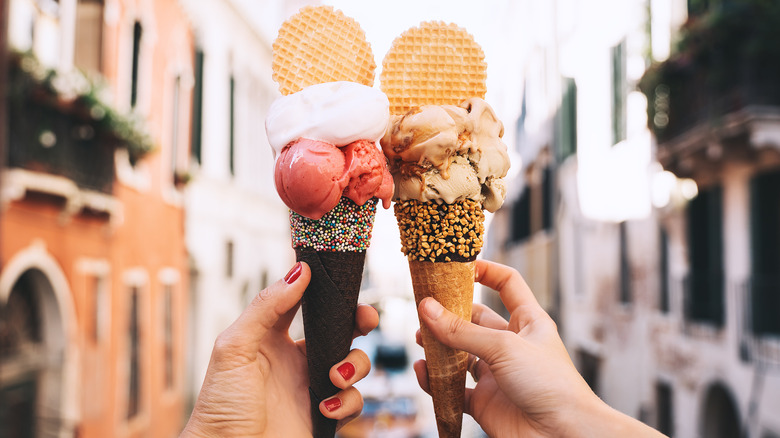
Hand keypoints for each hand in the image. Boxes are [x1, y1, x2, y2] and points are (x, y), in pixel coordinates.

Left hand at [182, 262, 378, 437]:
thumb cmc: (220, 405)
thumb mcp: (235, 347)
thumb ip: (267, 307)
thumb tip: (300, 271)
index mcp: (273, 338)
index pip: (305, 303)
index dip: (326, 291)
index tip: (343, 281)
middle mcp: (297, 360)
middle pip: (341, 330)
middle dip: (360, 322)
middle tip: (366, 320)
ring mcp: (313, 387)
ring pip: (354, 364)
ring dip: (354, 365)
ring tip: (334, 377)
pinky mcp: (326, 416)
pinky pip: (353, 401)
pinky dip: (346, 402)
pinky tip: (324, 408)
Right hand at [414, 260, 665, 437]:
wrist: (564, 437)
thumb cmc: (551, 386)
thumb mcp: (504, 348)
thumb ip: (462, 331)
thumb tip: (427, 309)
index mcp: (529, 322)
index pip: (507, 284)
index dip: (485, 271)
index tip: (458, 265)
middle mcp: (512, 345)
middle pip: (474, 320)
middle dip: (449, 314)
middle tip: (424, 309)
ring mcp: (497, 374)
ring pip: (460, 354)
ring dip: (439, 347)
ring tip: (420, 340)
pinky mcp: (485, 402)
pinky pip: (454, 388)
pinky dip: (436, 381)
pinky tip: (424, 372)